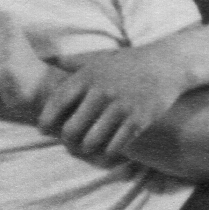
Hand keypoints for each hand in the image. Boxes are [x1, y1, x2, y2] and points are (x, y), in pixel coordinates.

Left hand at [39, 44, 187, 162]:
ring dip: (85, 149)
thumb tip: (47, 57)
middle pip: (71, 128)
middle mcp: (101, 92)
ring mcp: (120, 107)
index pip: (57, 102)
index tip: (43, 129)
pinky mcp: (138, 120)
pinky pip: (114, 146)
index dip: (46, 119)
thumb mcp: (98, 57)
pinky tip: (106, 151)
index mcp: (88, 76)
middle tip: (68, 144)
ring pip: (91, 141)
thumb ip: (72, 61)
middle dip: (66, 140)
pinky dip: (107, 152)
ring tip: (85, 149)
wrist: (165, 65)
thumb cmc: (127, 63)